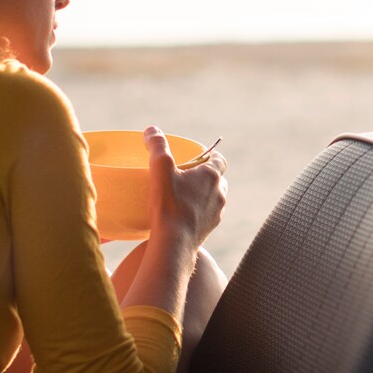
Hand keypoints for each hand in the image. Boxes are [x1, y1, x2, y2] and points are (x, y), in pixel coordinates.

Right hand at [144, 125, 225, 248]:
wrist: (175, 243)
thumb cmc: (169, 204)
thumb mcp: (160, 168)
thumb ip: (157, 146)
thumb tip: (152, 130)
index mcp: (212, 176)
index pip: (219, 160)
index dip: (209, 156)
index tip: (197, 157)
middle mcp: (220, 194)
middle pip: (216, 180)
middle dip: (203, 177)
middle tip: (184, 177)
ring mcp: (216, 214)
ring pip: (212, 199)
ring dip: (201, 196)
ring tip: (181, 198)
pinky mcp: (209, 230)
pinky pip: (205, 216)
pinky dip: (196, 213)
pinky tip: (179, 217)